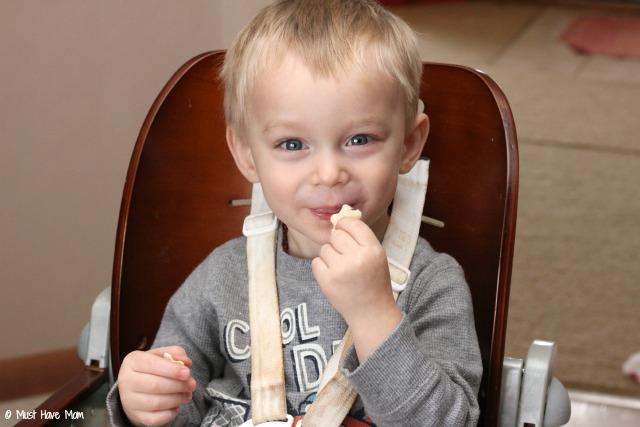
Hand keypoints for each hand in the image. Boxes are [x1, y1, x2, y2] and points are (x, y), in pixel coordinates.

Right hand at [118, 346, 195, 425]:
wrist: (136, 386)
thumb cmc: (153, 367)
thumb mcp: (162, 355)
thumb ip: (176, 353)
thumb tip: (186, 363)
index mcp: (133, 361)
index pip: (152, 364)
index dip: (172, 370)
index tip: (187, 373)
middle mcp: (126, 380)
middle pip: (154, 385)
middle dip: (178, 385)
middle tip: (192, 384)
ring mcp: (128, 400)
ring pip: (156, 403)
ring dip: (177, 399)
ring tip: (187, 394)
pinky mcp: (135, 415)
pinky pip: (155, 419)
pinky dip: (170, 413)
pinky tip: (176, 406)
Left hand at [312, 217, 401, 358]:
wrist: (371, 312)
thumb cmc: (373, 281)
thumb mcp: (376, 256)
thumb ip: (360, 239)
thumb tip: (338, 219)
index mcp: (373, 249)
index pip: (352, 224)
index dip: (345, 225)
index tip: (344, 230)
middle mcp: (357, 257)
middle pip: (336, 235)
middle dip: (338, 243)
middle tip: (346, 257)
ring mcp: (340, 269)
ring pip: (325, 248)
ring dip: (330, 256)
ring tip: (342, 270)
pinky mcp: (327, 280)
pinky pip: (316, 261)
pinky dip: (322, 268)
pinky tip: (334, 277)